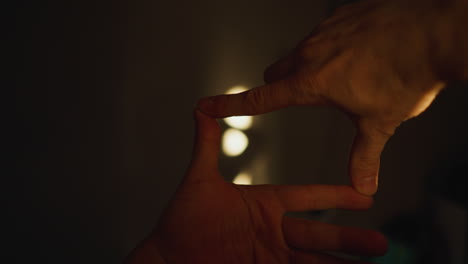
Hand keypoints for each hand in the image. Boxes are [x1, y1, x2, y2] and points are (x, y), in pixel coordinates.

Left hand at [126, 111, 386, 263]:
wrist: (169, 258)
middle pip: (320, 235)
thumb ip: (206, 145)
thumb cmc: (182, 221)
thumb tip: (201, 108)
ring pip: (314, 261)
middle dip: (350, 240)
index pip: (308, 198)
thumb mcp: (199, 180)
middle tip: (381, 244)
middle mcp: (273, 232)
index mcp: (265, 204)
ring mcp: (270, 256)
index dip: (335, 197)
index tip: (364, 197)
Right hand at [197, 0, 451, 194]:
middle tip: (308, 95)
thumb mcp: (380, 122)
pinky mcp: (340, 15)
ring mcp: (324, 30)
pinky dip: (331, 45)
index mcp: (311, 83)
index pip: (260, 97)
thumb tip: (363, 188)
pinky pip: (323, 32)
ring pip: (298, 52)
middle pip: (275, 72)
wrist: (436, 33)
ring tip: (348, 72)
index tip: (206, 105)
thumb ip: (365, 155)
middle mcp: (309, 53)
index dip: (231, 105)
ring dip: (309, 65)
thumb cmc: (405, 78)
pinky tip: (361, 50)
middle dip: (280, 85)